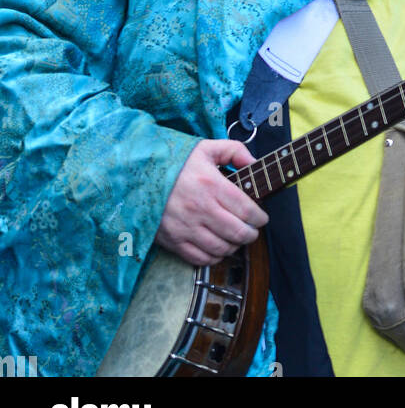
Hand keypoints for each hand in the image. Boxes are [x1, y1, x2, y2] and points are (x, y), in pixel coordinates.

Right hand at [155, 138, 268, 265]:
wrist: (139, 176)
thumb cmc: (176, 163)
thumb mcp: (206, 148)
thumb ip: (235, 151)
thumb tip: (255, 164)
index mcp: (211, 185)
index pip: (246, 209)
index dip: (260, 217)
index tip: (262, 217)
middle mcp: (200, 209)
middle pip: (237, 233)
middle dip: (251, 234)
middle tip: (253, 230)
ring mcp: (186, 228)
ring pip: (221, 248)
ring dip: (235, 246)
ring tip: (236, 238)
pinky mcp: (174, 241)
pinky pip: (201, 258)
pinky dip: (215, 257)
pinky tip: (218, 247)